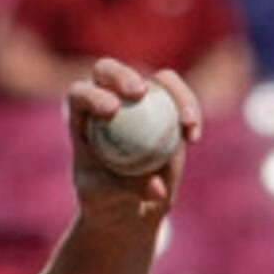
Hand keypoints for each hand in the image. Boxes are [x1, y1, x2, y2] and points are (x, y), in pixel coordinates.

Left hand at [63, 57, 201, 221]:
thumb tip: (157, 189)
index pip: (80, 94)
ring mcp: (140, 99)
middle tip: (140, 93)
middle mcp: (107, 97)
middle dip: (123, 75)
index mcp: (80, 115)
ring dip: (175, 93)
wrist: (123, 201)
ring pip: (157, 80)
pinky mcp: (167, 107)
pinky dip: (190, 115)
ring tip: (186, 122)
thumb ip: (126, 190)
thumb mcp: (106, 199)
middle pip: (109, 71)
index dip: (92, 95)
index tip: (112, 111)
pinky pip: (181, 102)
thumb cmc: (104, 199)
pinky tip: (193, 137)